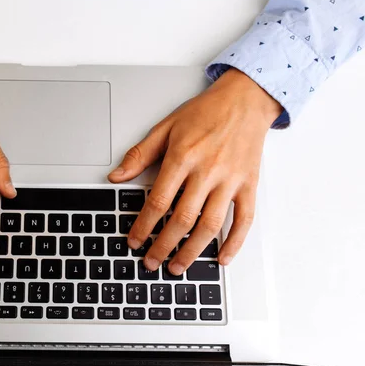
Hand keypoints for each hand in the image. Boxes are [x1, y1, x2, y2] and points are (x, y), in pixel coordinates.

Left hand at [109, 68, 281, 273]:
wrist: (245, 99)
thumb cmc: (205, 112)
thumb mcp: (166, 127)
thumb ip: (140, 155)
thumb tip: (116, 177)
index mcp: (183, 157)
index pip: (158, 201)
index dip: (143, 226)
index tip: (134, 241)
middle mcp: (208, 171)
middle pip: (182, 219)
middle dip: (164, 246)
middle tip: (151, 262)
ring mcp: (230, 180)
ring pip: (211, 225)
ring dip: (193, 251)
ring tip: (178, 266)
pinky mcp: (249, 185)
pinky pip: (244, 219)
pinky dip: (234, 242)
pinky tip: (221, 258)